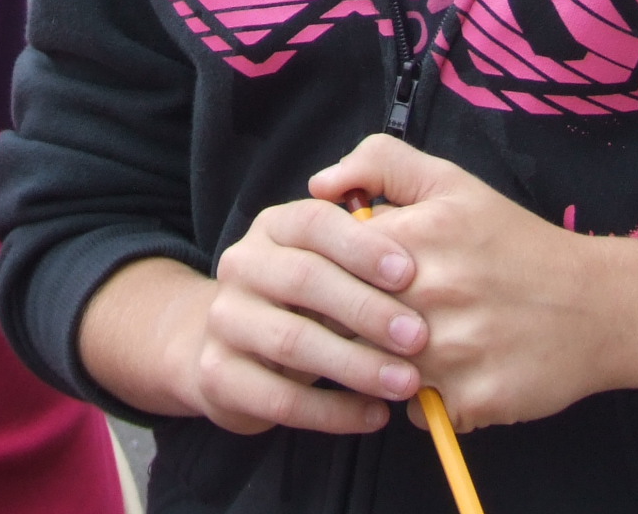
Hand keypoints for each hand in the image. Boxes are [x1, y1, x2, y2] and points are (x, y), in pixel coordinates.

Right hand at [188, 194, 427, 433]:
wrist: (226, 350)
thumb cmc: (302, 302)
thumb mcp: (325, 265)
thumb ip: (363, 251)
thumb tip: (418, 261)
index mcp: (271, 227)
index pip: (313, 222)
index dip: (361, 245)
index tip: (409, 273)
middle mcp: (240, 265)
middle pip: (304, 279)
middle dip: (367, 308)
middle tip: (418, 337)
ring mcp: (224, 320)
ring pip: (293, 341)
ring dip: (356, 364)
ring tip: (406, 382)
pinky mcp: (218, 376)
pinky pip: (283, 399)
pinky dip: (334, 411)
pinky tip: (375, 415)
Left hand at [311, 135, 637, 433]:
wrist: (599, 304)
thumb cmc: (515, 242)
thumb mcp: (452, 184)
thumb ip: (381, 165)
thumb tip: (320, 184)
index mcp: (411, 241)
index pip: (326, 269)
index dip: (331, 278)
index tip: (349, 282)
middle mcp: (424, 298)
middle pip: (345, 325)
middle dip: (355, 325)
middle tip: (385, 317)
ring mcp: (447, 355)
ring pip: (376, 373)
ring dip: (388, 366)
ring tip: (421, 345)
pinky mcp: (470, 401)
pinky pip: (418, 412)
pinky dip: (429, 401)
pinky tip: (458, 374)